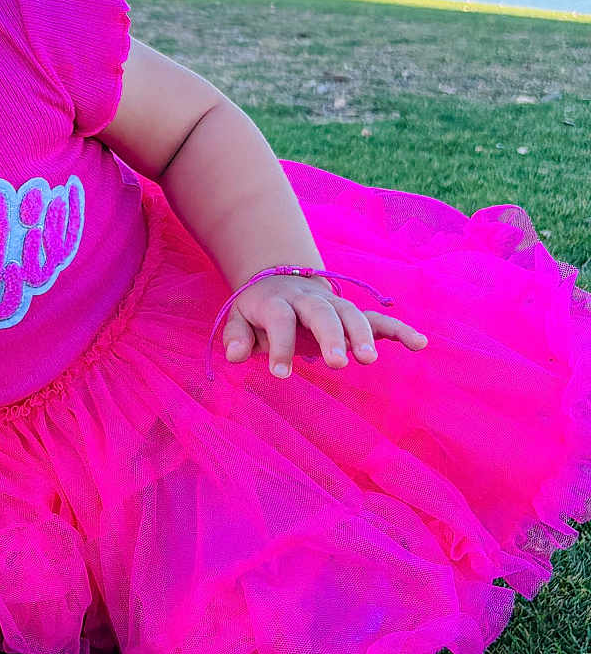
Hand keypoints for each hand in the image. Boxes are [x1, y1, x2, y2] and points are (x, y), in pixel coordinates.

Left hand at [222, 274, 427, 378]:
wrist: (277, 279)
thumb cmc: (257, 310)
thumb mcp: (238, 318)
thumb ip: (236, 335)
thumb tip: (235, 356)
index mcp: (277, 301)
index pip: (280, 319)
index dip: (280, 346)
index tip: (280, 374)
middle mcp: (308, 300)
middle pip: (321, 312)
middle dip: (330, 336)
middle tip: (336, 363)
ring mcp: (333, 305)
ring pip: (351, 313)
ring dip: (363, 334)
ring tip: (369, 360)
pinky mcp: (351, 313)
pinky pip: (378, 318)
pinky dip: (398, 329)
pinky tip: (419, 344)